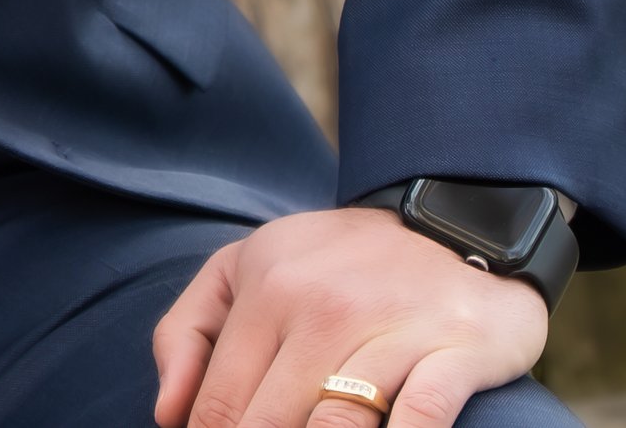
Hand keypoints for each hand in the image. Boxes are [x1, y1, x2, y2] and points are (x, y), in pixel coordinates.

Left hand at [153, 207, 550, 427]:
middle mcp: (324, 305)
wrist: (458, 217)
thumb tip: (167, 414)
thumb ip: (189, 331)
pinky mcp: (455, 352)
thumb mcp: (249, 267)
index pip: (218, 402)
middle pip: (268, 423)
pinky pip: (419, 422)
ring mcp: (391, 329)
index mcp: (267, 286)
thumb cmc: (338, 264)